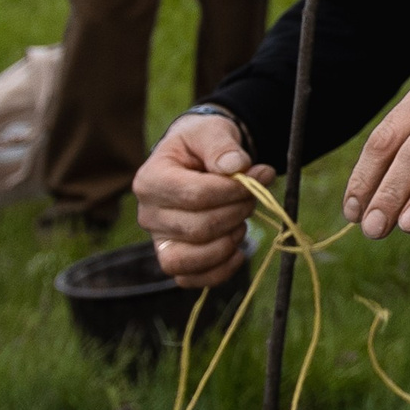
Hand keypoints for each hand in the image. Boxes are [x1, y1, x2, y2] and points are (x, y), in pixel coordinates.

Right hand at [135, 112, 274, 288]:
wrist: (194, 157)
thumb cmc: (201, 143)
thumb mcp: (210, 130)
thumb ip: (222, 146)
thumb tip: (237, 167)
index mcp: (151, 179)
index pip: (195, 195)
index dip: (234, 190)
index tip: (261, 174)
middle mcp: (148, 214)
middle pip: (198, 228)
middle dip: (237, 212)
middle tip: (254, 195)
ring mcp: (158, 239)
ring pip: (189, 260)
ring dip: (227, 242)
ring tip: (242, 220)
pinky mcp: (172, 257)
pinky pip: (189, 279)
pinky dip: (219, 271)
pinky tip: (238, 250)